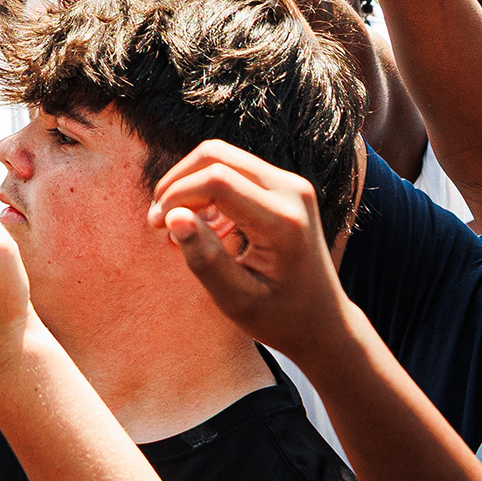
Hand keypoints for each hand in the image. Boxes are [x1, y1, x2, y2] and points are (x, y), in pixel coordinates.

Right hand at [146, 139, 350, 359]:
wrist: (324, 324)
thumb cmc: (281, 318)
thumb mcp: (237, 300)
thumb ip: (204, 258)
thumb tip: (172, 216)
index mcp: (283, 221)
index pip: (217, 181)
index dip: (177, 195)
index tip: (157, 226)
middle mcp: (292, 192)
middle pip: (216, 156)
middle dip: (178, 182)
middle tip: (159, 221)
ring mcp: (292, 185)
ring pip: (223, 157)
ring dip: (191, 185)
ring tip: (180, 228)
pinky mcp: (286, 188)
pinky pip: (236, 170)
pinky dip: (208, 190)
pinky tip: (204, 227)